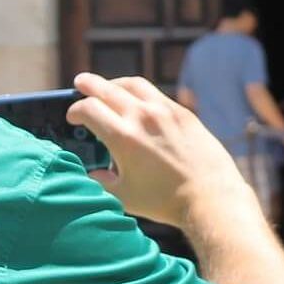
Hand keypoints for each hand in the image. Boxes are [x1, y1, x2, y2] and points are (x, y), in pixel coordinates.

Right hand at [68, 73, 251, 225]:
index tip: (73, 117)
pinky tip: (136, 99)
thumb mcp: (124, 196)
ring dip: (114, 83)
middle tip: (79, 83)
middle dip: (88, 85)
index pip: (88, 109)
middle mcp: (142, 117)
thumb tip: (92, 173)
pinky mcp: (183, 113)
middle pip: (106, 88)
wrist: (209, 197)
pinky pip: (155, 93)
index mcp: (123, 137)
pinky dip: (138, 92)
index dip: (75, 111)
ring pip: (133, 84)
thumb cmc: (165, 201)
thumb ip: (101, 182)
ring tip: (107, 87)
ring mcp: (165, 111)